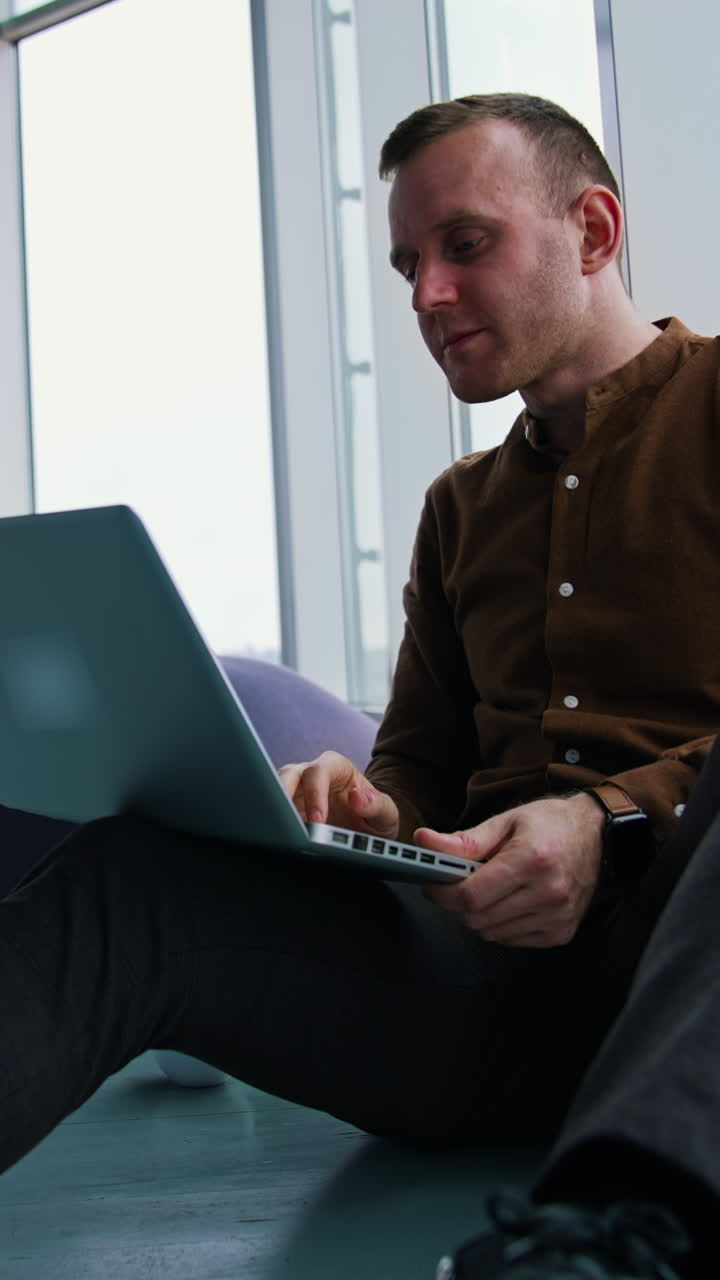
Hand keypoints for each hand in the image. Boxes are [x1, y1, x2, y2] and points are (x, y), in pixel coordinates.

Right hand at [278, 750, 399, 838]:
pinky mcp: (289, 811)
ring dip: (275, 811)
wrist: (369, 836)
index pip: (319, 771)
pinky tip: (281, 840)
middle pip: (289, 774)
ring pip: (274, 790)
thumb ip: (377, 804)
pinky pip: (276, 813)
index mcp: (337, 768)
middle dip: (283, 794)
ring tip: (281, 834)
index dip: (315, 793)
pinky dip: (276, 825)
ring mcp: (297, 792)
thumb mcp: (387, 814)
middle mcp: (313, 775)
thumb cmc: (376, 817)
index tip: (318, 820)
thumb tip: (358, 797)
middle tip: (288, 824)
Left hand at [418, 793, 605, 947]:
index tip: (432, 883)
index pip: (470, 896)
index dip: (442, 893)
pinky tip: (507, 902)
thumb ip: (463, 840)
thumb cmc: (549, 824)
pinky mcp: (561, 932)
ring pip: (491, 933)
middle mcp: (548, 892)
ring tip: (486, 889)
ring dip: (477, 915)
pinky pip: (511, 940)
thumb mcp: (505, 822)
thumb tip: (423, 842)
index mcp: (531, 859)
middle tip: (456, 884)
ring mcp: (557, 916)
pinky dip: (499, 925)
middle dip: (455, 904)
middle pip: (477, 918)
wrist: (595, 834)